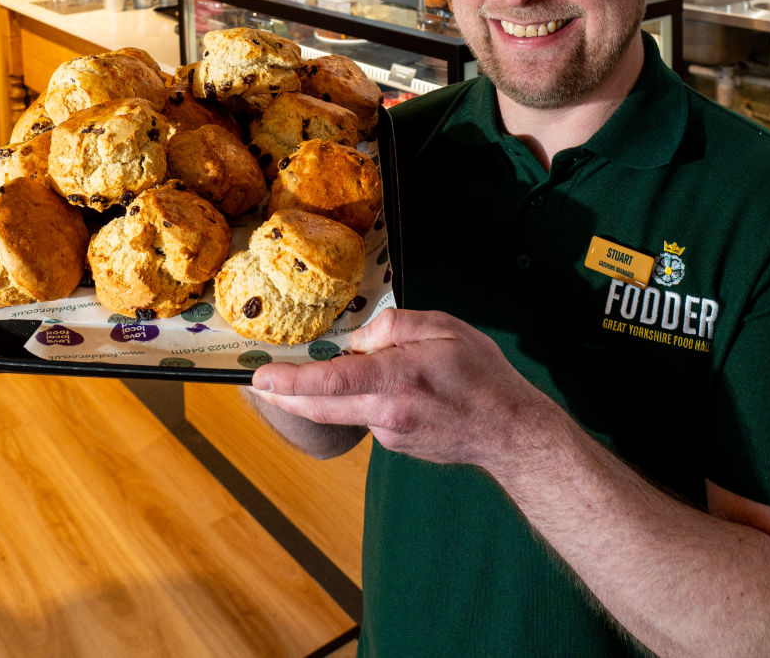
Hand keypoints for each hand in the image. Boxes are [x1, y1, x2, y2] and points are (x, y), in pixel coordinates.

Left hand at [251, 308, 535, 467]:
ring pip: (345, 409)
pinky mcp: (394, 445)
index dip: (292, 381)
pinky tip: (398, 389)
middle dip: (286, 395)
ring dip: (334, 392)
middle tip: (259, 383)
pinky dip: (366, 399)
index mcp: (397, 380)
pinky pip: (368, 415)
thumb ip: (395, 325)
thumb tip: (359, 339)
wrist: (510, 432)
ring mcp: (389, 435)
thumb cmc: (482, 375)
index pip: (333, 381)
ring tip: (360, 370)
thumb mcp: (444, 328)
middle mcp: (387, 414)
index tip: (260, 378)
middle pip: (321, 406)